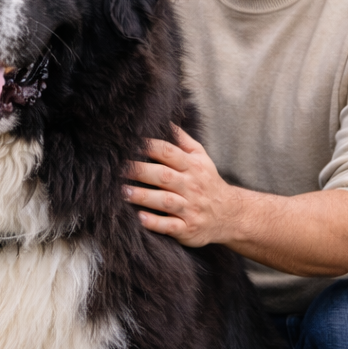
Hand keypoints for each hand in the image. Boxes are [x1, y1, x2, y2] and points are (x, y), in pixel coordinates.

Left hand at [124, 126, 244, 247]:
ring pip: (164, 201)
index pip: (168, 152)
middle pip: (163, 175)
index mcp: (192, 166)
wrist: (231, 215)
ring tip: (122, 192)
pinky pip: (170, 226)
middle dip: (139, 171)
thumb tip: (165, 120)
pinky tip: (139, 217)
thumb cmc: (208, 182)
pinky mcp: (188, 228)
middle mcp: (191, 186)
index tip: (127, 143)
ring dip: (142, 196)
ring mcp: (190, 208)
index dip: (148, 146)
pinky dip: (155, 222)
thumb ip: (183, 140)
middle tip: (116, 169)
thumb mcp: (201, 158)